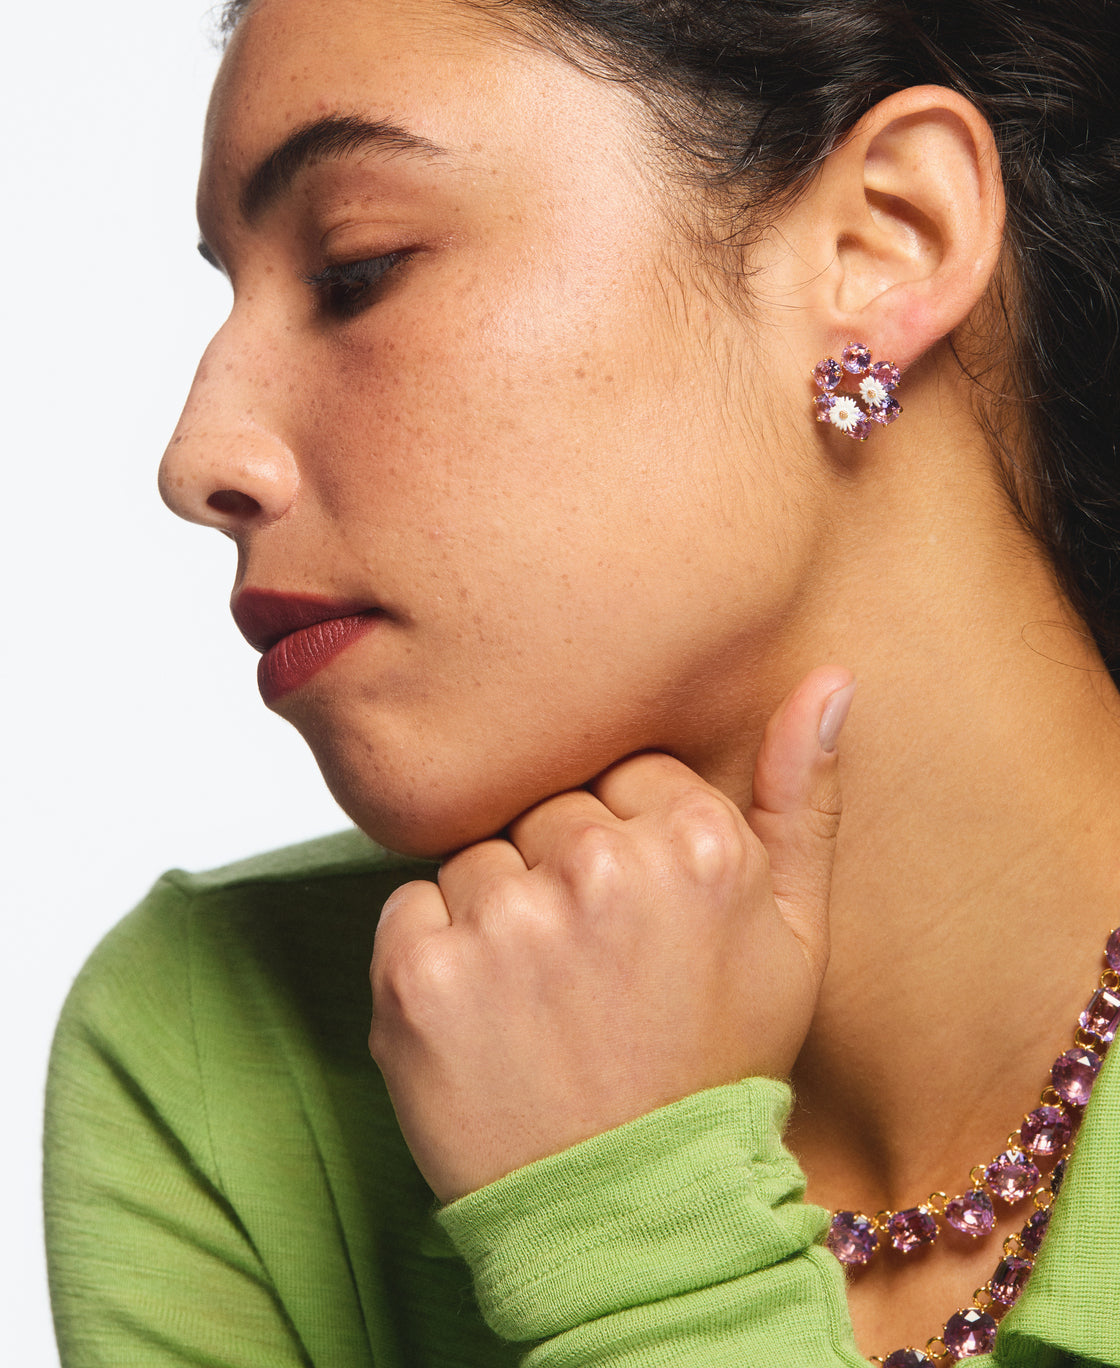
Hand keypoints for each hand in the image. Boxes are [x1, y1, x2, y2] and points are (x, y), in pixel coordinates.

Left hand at [368, 667, 853, 1201]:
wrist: (636, 1216)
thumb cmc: (715, 1066)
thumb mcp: (797, 935)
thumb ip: (804, 798)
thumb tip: (830, 681)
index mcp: (695, 844)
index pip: (624, 772)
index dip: (628, 844)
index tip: (639, 918)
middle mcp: (600, 868)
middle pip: (547, 808)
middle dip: (561, 873)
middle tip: (592, 970)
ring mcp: (506, 922)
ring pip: (477, 855)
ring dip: (496, 915)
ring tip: (540, 1002)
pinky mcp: (420, 974)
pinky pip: (409, 905)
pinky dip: (433, 955)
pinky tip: (484, 1019)